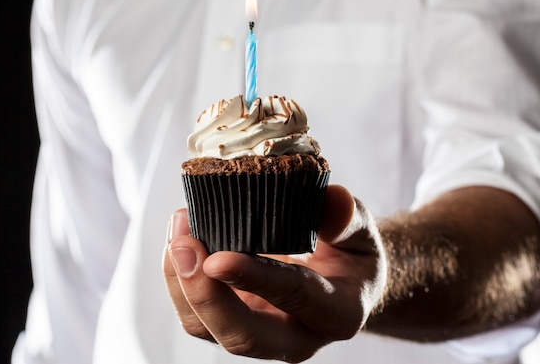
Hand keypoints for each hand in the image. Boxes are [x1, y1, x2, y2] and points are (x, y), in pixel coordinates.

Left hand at [163, 185, 386, 362]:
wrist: (338, 282)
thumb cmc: (349, 254)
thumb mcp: (362, 232)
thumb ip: (348, 218)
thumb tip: (332, 202)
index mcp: (337, 313)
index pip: (295, 297)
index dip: (256, 278)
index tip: (218, 257)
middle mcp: (296, 337)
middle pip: (242, 336)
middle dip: (205, 294)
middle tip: (183, 244)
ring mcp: (259, 334)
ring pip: (206, 328)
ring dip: (181, 281)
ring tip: (178, 226)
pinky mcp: (231, 322)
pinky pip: (194, 314)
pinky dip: (177, 277)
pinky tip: (179, 237)